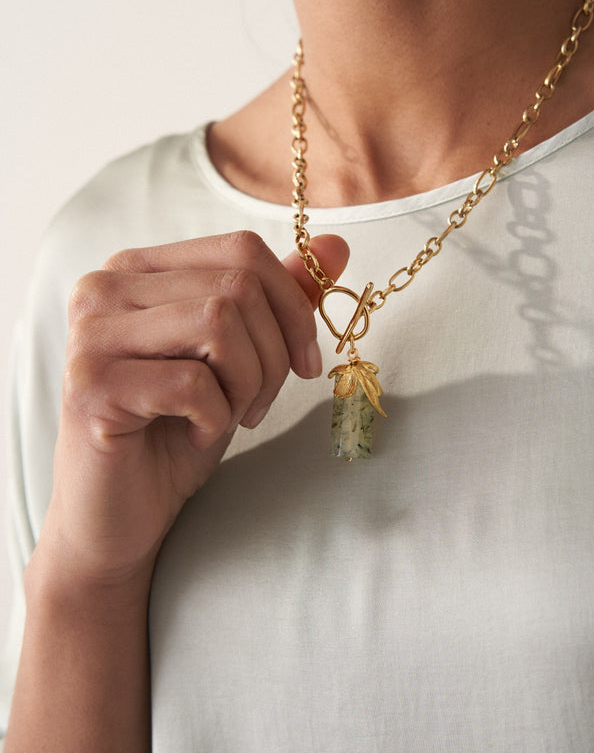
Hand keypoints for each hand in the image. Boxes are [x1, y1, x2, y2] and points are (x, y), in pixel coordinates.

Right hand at [39, 231, 347, 585]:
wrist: (119, 514)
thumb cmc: (177, 432)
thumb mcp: (239, 360)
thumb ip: (276, 299)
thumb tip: (336, 246)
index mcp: (139, 269)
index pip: (241, 249)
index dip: (292, 304)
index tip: (306, 361)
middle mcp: (104, 286)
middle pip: (237, 285)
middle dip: (274, 354)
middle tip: (260, 404)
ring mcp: (91, 333)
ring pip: (219, 322)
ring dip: (248, 384)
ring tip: (231, 417)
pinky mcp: (90, 384)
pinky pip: (193, 382)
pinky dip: (216, 417)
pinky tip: (197, 435)